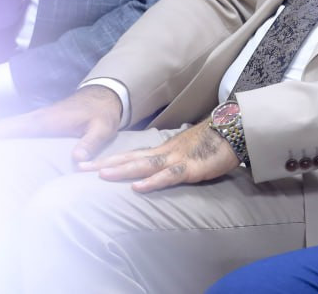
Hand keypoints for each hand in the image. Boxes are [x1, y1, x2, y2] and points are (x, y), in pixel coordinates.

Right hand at [0, 84, 122, 163]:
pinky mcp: (38, 125)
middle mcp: (34, 119)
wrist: (105, 97)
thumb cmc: (101, 114)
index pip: (10, 128)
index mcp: (44, 121)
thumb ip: (90, 143)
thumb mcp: (101, 128)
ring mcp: (35, 121)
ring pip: (4, 130)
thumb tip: (76, 161)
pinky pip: (13, 132)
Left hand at [78, 122, 239, 192]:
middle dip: (106, 163)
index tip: (88, 163)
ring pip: (145, 165)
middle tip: (82, 168)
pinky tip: (138, 186)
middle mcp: (166, 152)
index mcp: (164, 150)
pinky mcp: (192, 168)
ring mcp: (178, 159)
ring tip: (102, 174)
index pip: (132, 154)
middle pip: (131, 158)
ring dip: (123, 169)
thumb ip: (171, 160)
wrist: (236, 129)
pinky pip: (169, 175)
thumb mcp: (187, 151)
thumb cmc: (213, 142)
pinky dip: (153, 181)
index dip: (111, 159)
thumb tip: (155, 169)